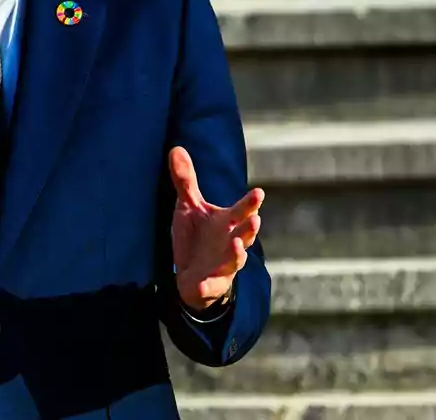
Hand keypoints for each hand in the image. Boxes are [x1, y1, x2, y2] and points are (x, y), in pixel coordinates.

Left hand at [169, 146, 263, 313]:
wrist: (191, 274)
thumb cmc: (197, 236)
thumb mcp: (189, 207)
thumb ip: (186, 181)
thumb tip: (176, 148)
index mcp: (227, 223)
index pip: (241, 211)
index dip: (250, 203)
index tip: (259, 193)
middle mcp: (230, 242)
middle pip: (244, 235)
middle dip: (249, 229)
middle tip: (256, 220)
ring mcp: (223, 265)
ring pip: (234, 260)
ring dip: (236, 254)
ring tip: (237, 247)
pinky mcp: (211, 284)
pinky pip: (210, 286)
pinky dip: (206, 287)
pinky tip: (201, 286)